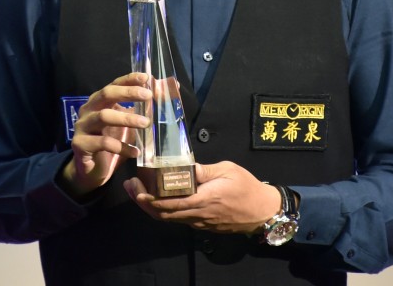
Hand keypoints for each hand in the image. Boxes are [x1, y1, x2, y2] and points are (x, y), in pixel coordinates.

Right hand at [61, 72, 150, 197]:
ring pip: (104, 116)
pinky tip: (135, 151)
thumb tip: (171, 88)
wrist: (91, 170)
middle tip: (148, 96)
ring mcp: (82, 126)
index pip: (114, 84)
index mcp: (100, 101)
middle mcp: (88, 109)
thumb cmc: (112, 142)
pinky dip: (121, 146)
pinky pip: (103, 143)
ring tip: (146, 123)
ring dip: (127, 118)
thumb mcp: (129, 124)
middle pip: (106, 94)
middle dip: (128, 93)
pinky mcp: (80, 144)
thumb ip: (144, 108)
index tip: (146, 78)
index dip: (129, 79)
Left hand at [123, 161, 281, 233]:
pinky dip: (165, 211)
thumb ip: (205, 170)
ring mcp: (200, 222)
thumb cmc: (247, 187)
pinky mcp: (203, 225)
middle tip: (130, 188)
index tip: (137, 188)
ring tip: (138, 193)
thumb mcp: (228, 170)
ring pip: (170, 219)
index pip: (171, 203)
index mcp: (204, 199)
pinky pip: (179, 220)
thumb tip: (185, 167)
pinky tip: (159, 199)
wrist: (262, 211)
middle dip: (144, 203)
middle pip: (164, 214)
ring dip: (152, 208)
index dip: (150, 199)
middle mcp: (199, 214)